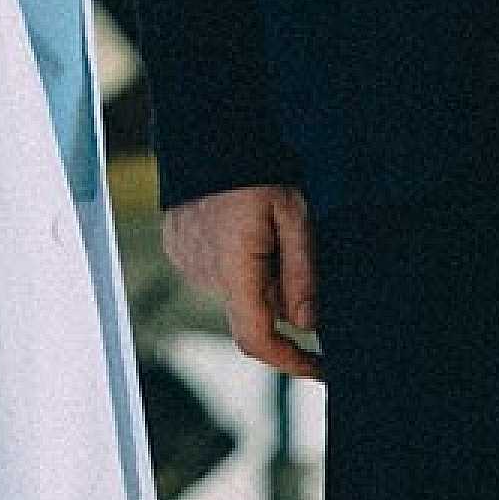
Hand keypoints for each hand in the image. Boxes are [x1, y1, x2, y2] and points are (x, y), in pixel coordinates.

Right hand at [164, 183, 321, 377]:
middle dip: (281, 297)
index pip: (258, 339)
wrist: (206, 130)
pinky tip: (243, 227)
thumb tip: (308, 326)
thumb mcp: (294, 216)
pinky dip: (238, 264)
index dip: (291, 363)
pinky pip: (217, 273)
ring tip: (265, 229)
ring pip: (236, 292)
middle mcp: (203, 272)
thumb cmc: (256, 169)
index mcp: (233, 267)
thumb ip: (302, 274)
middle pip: (253, 311)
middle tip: (294, 250)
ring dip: (258, 278)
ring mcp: (186, 262)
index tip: (320, 370)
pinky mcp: (178, 250)